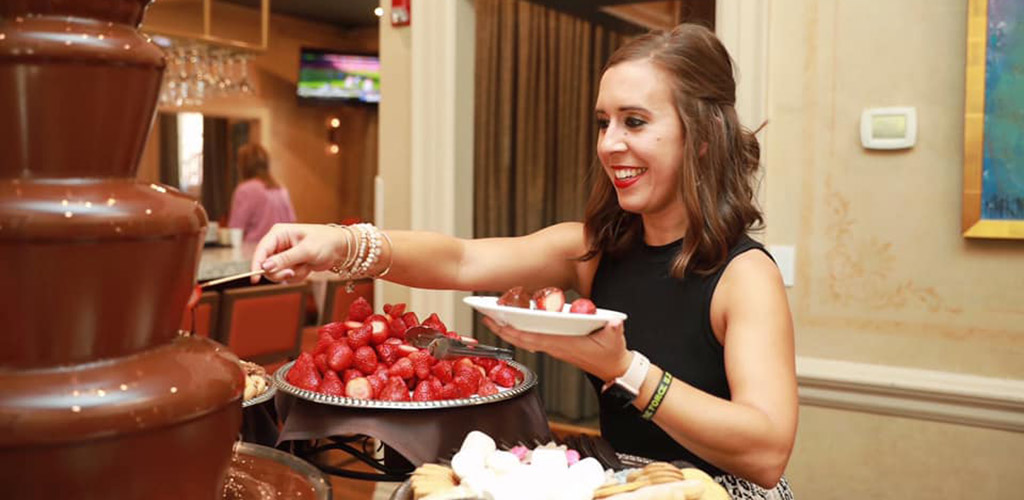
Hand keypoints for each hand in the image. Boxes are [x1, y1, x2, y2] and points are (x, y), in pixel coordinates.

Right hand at [250, 223, 347, 282]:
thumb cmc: (325, 242)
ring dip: (292, 274)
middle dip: (279, 272)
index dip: (256, 265)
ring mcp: (283, 255)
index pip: (261, 250)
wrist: (339, 248)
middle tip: (292, 273)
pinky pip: (286, 277)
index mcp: (278, 233)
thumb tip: (265, 267)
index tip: (254, 279)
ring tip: (305, 265)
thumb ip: (285, 259)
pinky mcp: (289, 264)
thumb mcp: (306, 250)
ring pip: (276, 273)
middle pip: (265, 265)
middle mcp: (278, 244)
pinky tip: (307, 267)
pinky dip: (298, 276)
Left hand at [481, 316, 631, 381]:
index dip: (513, 331)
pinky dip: (520, 330)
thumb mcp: (614, 339)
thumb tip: (614, 323)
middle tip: (485, 316)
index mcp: (563, 344)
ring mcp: (553, 346)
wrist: (613, 369)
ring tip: (494, 317)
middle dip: (502, 328)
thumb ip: (614, 329)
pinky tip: (514, 321)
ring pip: (525, 337)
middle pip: (522, 337)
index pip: (532, 337)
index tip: (498, 322)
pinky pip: (533, 337)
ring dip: (508, 329)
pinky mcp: (556, 344)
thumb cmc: (611, 354)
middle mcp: (554, 346)